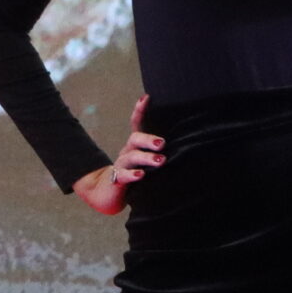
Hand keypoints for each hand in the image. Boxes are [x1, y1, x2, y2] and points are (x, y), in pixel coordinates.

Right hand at [72, 96, 162, 215]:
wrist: (106, 194)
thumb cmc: (133, 176)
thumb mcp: (144, 163)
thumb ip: (157, 154)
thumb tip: (185, 145)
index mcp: (133, 147)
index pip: (136, 125)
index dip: (139, 111)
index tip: (146, 98)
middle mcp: (127, 153)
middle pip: (135, 140)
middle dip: (148, 139)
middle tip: (162, 143)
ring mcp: (121, 166)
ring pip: (131, 158)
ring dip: (146, 158)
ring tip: (160, 161)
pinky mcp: (117, 181)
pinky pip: (123, 176)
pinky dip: (132, 175)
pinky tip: (141, 175)